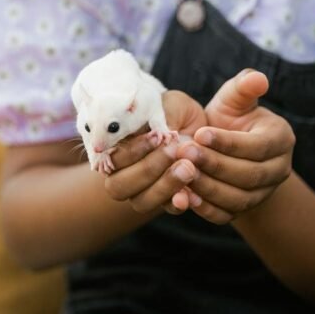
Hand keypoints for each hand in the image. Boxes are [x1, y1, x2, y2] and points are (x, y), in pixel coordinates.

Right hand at [102, 90, 206, 215]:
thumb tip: (161, 137)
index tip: (156, 137)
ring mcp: (143, 191)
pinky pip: (168, 208)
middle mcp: (124, 174)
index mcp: (116, 149)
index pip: (112, 158)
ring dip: (163, 186)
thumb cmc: (176, 112)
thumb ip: (160, 119)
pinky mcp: (168, 201)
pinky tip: (191, 195)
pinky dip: (178, 202)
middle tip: (173, 151)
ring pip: (141, 201)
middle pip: (119, 186)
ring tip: (188, 168)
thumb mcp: (170, 105)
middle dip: (146, 169)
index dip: (133, 151)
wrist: (202, 127)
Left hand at [177, 69, 294, 224]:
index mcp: (281, 140)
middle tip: (184, 152)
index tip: (199, 133)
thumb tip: (257, 78)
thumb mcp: (235, 100)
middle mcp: (279, 170)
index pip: (258, 146)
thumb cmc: (229, 119)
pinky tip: (184, 195)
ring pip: (238, 197)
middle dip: (215, 164)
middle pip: (249, 175)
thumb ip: (243, 88)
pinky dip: (206, 208)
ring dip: (208, 187)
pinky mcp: (244, 210)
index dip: (229, 142)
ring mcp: (263, 194)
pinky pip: (226, 215)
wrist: (224, 148)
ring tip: (180, 172)